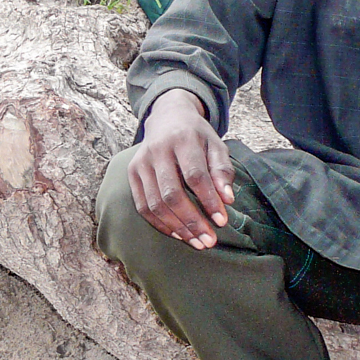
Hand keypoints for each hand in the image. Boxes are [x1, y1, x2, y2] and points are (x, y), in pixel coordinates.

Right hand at [129, 89, 234, 249]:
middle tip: (209, 241)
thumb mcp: (215, 145)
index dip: (208, 200)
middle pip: (172, 193)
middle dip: (192, 221)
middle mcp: (157, 150)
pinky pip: (143, 206)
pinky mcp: (132, 173)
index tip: (222, 221)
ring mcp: (141, 162)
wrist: (167, 117)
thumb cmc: (196, 136)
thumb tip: (227, 200)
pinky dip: (160, 224)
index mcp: (182, 139)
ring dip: (177, 227)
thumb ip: (223, 170)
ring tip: (197, 242)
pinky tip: (178, 234)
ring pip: (155, 204)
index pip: (194, 176)